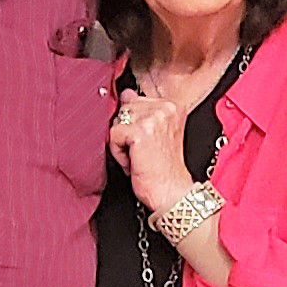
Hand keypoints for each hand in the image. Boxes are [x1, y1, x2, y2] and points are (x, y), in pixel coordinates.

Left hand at [109, 89, 193, 214]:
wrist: (172, 192)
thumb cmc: (164, 169)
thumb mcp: (158, 133)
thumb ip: (143, 111)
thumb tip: (125, 94)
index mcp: (172, 105)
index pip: (136, 98)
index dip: (133, 122)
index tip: (143, 141)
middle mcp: (165, 108)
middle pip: (125, 108)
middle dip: (126, 132)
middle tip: (142, 151)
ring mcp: (154, 118)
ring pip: (118, 121)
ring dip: (121, 142)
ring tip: (138, 156)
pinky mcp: (141, 131)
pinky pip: (114, 135)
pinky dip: (118, 153)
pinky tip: (133, 162)